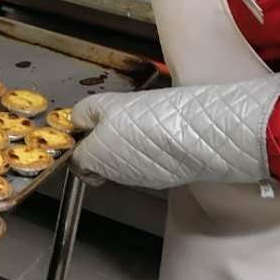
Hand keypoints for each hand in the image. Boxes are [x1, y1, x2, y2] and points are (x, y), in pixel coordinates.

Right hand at [66, 73, 279, 189]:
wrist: (206, 138)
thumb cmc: (148, 138)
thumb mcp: (98, 152)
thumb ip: (81, 158)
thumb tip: (80, 165)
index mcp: (102, 106)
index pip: (77, 118)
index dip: (73, 139)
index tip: (75, 159)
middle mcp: (126, 111)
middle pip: (103, 135)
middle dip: (102, 156)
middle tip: (104, 172)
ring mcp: (152, 125)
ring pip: (128, 148)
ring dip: (127, 165)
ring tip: (135, 173)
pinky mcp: (175, 139)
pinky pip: (154, 156)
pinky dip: (153, 168)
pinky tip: (158, 173)